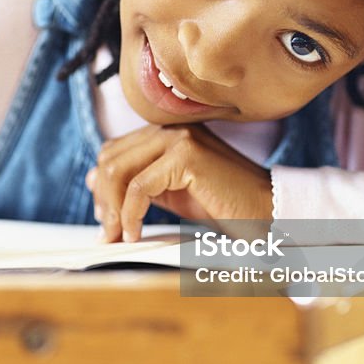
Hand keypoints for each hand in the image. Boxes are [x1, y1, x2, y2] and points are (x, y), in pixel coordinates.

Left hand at [85, 124, 273, 242]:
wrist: (267, 210)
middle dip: (102, 199)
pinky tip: (135, 233)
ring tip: (120, 236)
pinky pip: (139, 188)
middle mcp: (171, 128)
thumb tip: (96, 182)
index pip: (115, 151)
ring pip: (119, 170)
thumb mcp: (174, 194)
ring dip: (113, 209)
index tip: (106, 219)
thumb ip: (140, 186)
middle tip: (109, 233)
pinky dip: (130, 215)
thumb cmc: (225, 205)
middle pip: (110, 158)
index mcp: (168, 132)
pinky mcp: (186, 156)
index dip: (103, 187)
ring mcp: (179, 138)